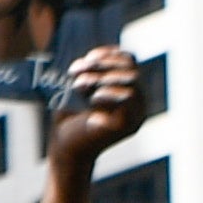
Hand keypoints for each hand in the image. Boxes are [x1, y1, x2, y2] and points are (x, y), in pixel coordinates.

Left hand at [44, 44, 150, 177]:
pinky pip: (128, 97)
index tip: (86, 59)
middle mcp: (138, 103)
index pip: (129, 61)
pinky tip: (91, 100)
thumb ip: (92, 70)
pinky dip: (107, 92)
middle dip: (103, 65)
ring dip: (102, 77)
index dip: (109, 54)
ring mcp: (136, 115)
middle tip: (77, 71)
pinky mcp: (129, 126)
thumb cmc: (70, 118)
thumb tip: (95, 56)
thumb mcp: (80, 87)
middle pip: (131, 69)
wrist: (64, 148)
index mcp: (128, 90)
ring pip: (132, 80)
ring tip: (79, 85)